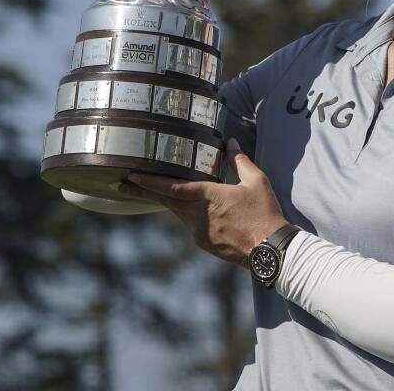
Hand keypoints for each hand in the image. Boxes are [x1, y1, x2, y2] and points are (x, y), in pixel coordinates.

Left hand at [119, 138, 287, 266]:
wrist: (271, 251)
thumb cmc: (265, 213)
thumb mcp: (256, 181)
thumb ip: (239, 161)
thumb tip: (230, 143)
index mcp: (208, 196)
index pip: (171, 187)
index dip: (149, 181)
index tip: (131, 175)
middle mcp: (198, 215)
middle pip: (164, 201)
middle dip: (142, 191)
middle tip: (122, 185)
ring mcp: (200, 231)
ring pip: (177, 212)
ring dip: (165, 202)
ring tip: (150, 192)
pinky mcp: (205, 243)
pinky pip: (190, 224)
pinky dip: (186, 214)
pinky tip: (189, 209)